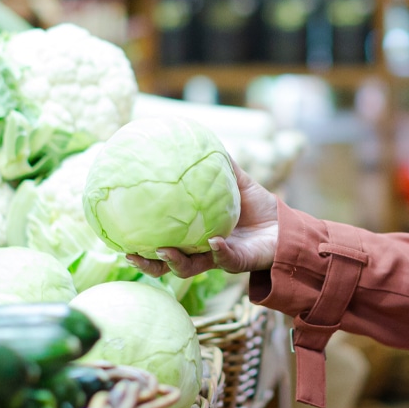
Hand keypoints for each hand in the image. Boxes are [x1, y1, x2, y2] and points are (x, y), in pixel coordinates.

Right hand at [127, 158, 278, 278]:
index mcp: (197, 236)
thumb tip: (200, 138)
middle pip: (169, 265)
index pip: (164, 245)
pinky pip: (226, 259)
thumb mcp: (237, 183)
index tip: (122, 239)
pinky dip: (219, 251)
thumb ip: (220, 165)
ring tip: (163, 249)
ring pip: (191, 269)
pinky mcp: (240, 262)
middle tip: (131, 253)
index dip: (143, 247)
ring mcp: (220, 259)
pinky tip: (214, 241)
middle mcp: (203, 252)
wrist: (286, 226)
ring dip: (175, 261)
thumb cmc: (259, 208)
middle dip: (150, 263)